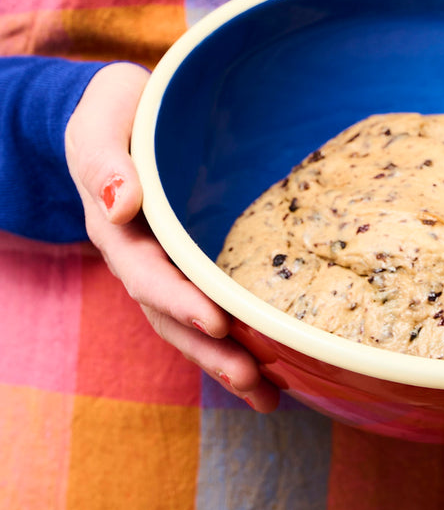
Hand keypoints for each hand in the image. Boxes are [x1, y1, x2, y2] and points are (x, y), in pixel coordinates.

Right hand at [64, 63, 278, 411]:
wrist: (129, 113)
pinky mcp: (194, 265)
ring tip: (269, 397)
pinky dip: (238, 339)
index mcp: (119, 231)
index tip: (216, 322)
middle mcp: (144, 259)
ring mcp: (169, 267)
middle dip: (210, 352)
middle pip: (172, 317)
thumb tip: (119, 204)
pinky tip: (275, 365)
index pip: (146, 275)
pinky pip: (213, 306)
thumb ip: (103, 162)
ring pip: (194, 324)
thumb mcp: (101, 124)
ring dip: (227, 360)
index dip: (178, 301)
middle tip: (252, 381)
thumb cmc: (117, 112)